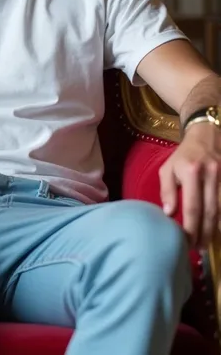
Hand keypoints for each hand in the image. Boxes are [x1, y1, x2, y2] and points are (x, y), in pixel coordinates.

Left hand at [159, 122, 220, 247]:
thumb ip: (167, 191)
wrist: (206, 134)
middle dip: (206, 233)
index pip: (193, 207)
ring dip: (217, 229)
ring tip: (209, 243)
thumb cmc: (183, 155)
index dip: (191, 228)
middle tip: (199, 249)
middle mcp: (211, 174)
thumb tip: (169, 214)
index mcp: (191, 171)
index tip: (187, 242)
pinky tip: (219, 228)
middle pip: (212, 211)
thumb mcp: (168, 168)